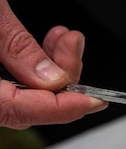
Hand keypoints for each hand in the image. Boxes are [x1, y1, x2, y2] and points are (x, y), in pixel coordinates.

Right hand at [0, 0, 106, 129]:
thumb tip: (53, 80)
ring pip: (15, 91)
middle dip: (59, 80)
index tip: (94, 101)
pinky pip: (5, 76)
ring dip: (50, 67)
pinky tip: (49, 40)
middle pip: (20, 105)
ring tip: (65, 38)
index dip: (59, 109)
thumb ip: (17, 48)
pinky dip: (31, 61)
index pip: (16, 111)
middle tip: (74, 49)